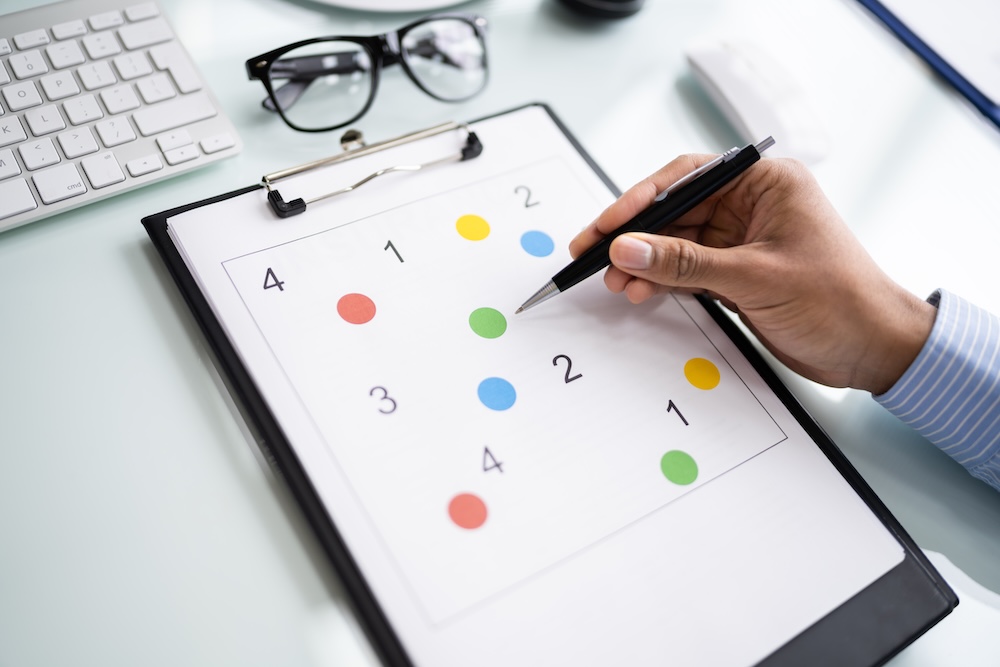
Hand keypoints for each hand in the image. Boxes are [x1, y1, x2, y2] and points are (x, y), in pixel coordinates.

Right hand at [568, 155, 935, 393]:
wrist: (873, 350)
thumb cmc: (839, 300)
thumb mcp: (754, 277)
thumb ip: (684, 263)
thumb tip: (628, 249)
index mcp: (766, 183)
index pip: (688, 177)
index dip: (641, 198)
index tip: (607, 224)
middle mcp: (752, 205)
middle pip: (675, 210)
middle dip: (635, 235)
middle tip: (592, 252)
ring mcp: (742, 241)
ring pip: (676, 243)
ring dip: (644, 262)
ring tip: (614, 281)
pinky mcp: (737, 274)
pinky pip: (687, 270)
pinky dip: (662, 281)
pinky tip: (639, 292)